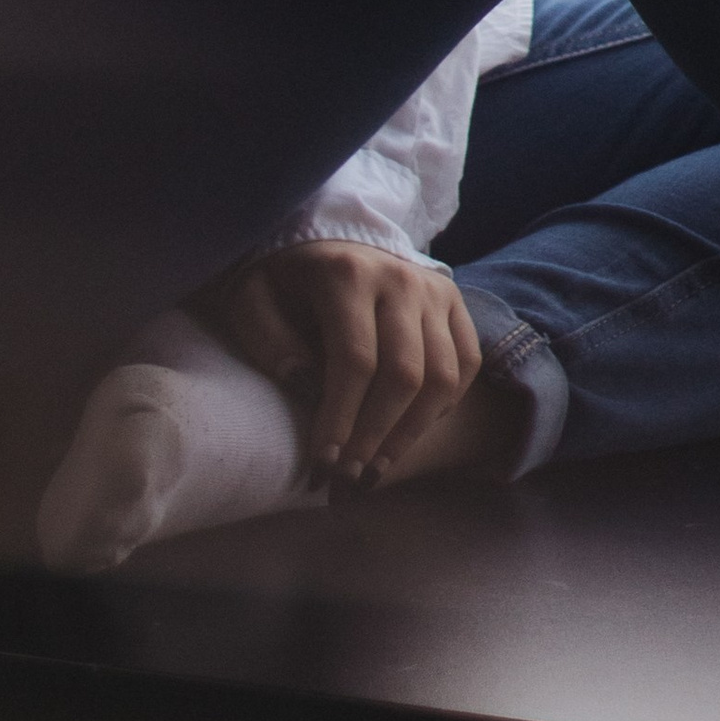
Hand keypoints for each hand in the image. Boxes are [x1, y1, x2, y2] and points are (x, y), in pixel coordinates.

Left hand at [192, 240, 481, 489]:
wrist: (325, 237)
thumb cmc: (283, 283)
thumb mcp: (253, 302)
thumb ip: (270, 343)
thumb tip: (307, 388)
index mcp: (346, 273)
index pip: (354, 360)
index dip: (340, 421)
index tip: (321, 468)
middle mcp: (399, 276)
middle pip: (403, 375)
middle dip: (374, 440)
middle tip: (347, 483)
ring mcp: (432, 287)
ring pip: (441, 376)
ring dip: (410, 435)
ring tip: (374, 471)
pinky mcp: (452, 299)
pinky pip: (465, 364)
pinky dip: (443, 407)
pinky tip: (407, 433)